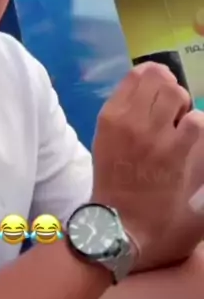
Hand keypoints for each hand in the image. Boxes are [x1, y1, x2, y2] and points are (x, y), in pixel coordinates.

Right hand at [92, 62, 203, 271]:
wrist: (121, 223)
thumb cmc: (113, 181)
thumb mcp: (105, 139)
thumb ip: (123, 113)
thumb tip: (147, 91)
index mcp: (111, 115)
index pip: (137, 74)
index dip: (155, 76)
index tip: (160, 87)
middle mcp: (131, 119)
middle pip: (160, 78)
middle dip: (171, 89)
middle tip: (173, 109)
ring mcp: (154, 135)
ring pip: (178, 95)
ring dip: (184, 106)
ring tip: (182, 123)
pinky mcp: (176, 154)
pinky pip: (196, 122)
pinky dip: (197, 126)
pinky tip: (191, 139)